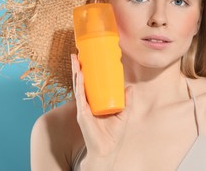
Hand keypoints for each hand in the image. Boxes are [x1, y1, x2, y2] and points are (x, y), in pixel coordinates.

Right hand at [71, 54, 131, 168]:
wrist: (107, 150)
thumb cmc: (113, 134)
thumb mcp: (123, 114)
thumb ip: (127, 101)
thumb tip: (130, 87)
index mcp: (93, 103)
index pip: (88, 85)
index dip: (86, 72)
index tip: (86, 59)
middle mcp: (86, 104)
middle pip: (80, 83)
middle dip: (77, 68)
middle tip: (76, 54)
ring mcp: (83, 108)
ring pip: (78, 87)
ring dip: (76, 72)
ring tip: (75, 59)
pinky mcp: (82, 114)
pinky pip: (80, 97)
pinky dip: (79, 85)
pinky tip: (80, 75)